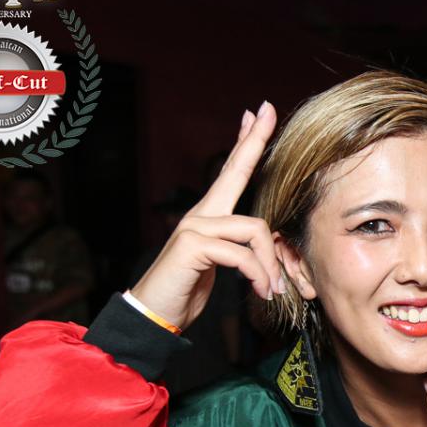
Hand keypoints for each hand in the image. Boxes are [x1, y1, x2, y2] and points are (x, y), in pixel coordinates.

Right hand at [131, 103, 282, 330]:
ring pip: (254, 229)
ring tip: (272, 289)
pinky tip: (261, 292)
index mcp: (208, 216)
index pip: (230, 171)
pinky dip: (258, 275)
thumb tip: (263, 244)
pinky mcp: (193, 245)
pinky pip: (242, 254)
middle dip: (254, 140)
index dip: (245, 142)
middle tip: (267, 110)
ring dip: (270, 265)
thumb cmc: (186, 291)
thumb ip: (238, 249)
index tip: (256, 113)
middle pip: (234, 170)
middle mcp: (200, 214)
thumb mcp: (219, 267)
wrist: (154, 315)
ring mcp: (194, 227)